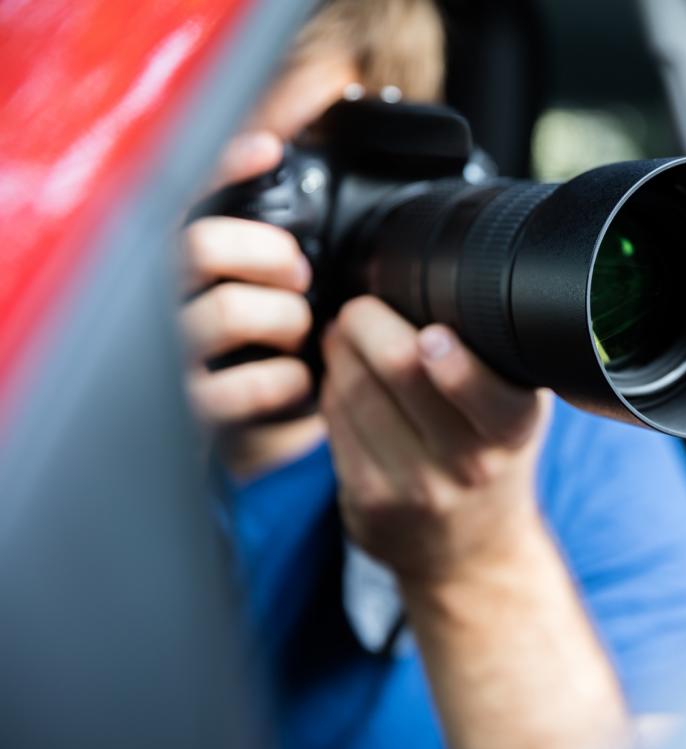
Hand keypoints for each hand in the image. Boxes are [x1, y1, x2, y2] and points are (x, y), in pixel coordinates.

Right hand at [181, 131, 322, 473]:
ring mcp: (170, 365)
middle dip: (267, 251)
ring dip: (282, 316)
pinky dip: (286, 384)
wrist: (246, 440)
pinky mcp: (192, 423)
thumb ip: (257, 228)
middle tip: (300, 272)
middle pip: (197, 245)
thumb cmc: (256, 350)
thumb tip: (272, 146)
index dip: (224, 165)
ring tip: (301, 330)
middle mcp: (158, 308)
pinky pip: (238, 392)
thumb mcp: (261, 289)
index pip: (183, 197)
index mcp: (175, 270)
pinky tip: (300, 382)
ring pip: (220, 312)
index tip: (270, 150)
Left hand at [319, 296, 549, 582]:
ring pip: (355, 392)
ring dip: (340, 351)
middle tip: (362, 309)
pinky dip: (331, 390)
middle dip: (368, 323)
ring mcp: (415, 489)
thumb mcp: (518, 410)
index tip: (432, 334)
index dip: (452, 361)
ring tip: (346, 336)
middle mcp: (468, 465)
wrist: (470, 554)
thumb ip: (497, 358)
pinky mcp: (367, 503)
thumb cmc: (493, 461)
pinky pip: (335, 424)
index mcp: (512, 431)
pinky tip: (341, 380)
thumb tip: (438, 284)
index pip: (484, 393)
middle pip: (400, 372)